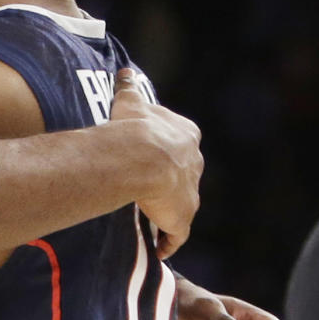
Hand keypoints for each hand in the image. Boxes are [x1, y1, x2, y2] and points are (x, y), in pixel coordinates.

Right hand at [109, 69, 202, 258]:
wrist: (142, 157)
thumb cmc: (133, 128)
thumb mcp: (130, 102)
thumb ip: (129, 88)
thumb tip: (124, 70)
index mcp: (186, 135)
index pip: (181, 144)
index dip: (166, 152)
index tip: (152, 157)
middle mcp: (194, 164)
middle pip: (185, 175)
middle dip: (172, 182)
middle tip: (149, 190)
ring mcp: (190, 194)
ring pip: (181, 204)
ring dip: (168, 211)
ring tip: (151, 218)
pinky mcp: (182, 219)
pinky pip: (176, 235)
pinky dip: (167, 241)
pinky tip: (158, 248)